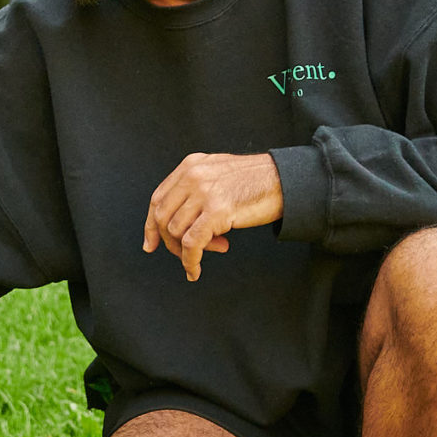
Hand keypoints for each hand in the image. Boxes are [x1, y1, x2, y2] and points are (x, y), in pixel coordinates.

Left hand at [143, 153, 282, 280]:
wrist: (285, 180)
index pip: (158, 198)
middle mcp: (193, 176)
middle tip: (186, 254)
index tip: (151, 244)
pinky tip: (195, 270)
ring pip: (176, 232)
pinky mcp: (217, 210)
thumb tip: (177, 220)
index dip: (152, 225)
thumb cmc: (256, 182)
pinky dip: (190, 261)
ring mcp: (204, 192)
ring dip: (189, 250)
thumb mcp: (218, 174)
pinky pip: (192, 243)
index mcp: (190, 166)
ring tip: (216, 247)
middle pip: (163, 217)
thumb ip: (195, 189)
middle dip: (170, 242)